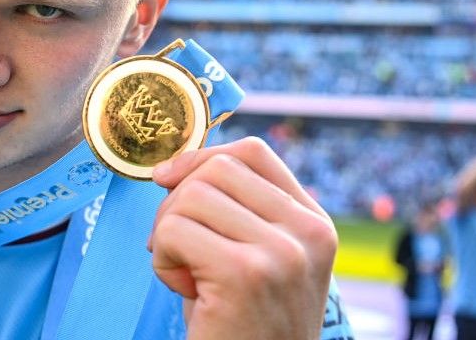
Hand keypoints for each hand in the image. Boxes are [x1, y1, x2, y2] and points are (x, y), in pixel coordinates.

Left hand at [149, 137, 337, 339]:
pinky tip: (182, 289)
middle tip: (177, 248)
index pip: (253, 153)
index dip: (201, 157)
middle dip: (178, 201)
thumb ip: (235, 212)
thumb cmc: (243, 326)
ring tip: (185, 275)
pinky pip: (174, 230)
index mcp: (314, 224)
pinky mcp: (246, 273)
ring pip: (191, 196)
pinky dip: (161, 259)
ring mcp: (282, 252)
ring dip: (168, 234)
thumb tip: (172, 167)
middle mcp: (308, 233)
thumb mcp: (256, 260)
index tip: (168, 180)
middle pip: (217, 169)